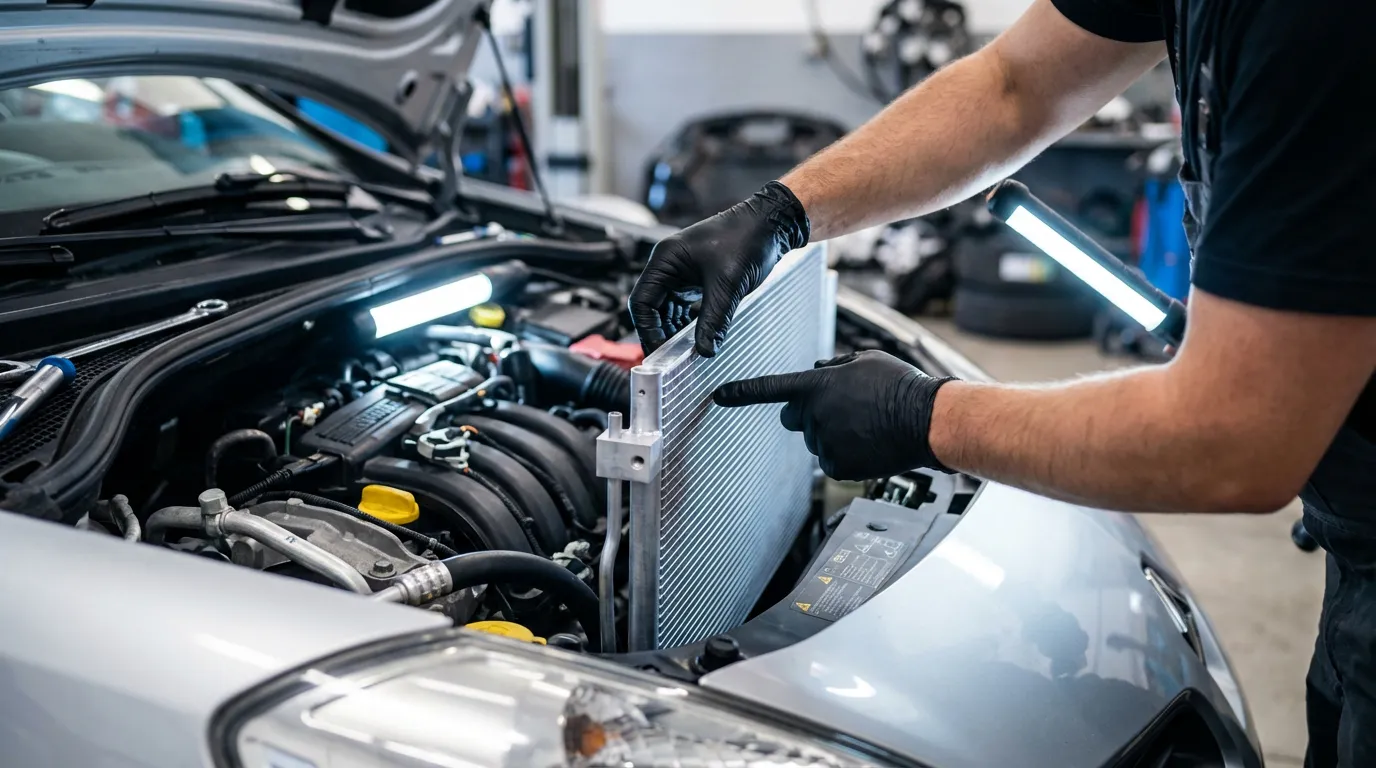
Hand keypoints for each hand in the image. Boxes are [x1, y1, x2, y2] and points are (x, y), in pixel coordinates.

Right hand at [629, 181, 809, 356]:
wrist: (771, 225)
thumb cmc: (747, 238)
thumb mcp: (728, 285)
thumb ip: (714, 320)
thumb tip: (705, 350)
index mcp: (666, 259)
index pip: (642, 301)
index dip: (647, 329)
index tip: (659, 352)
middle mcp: (669, 265)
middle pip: (652, 307)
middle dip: (660, 332)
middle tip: (670, 358)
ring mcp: (682, 272)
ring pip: (668, 309)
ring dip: (674, 330)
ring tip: (683, 353)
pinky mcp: (697, 279)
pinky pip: (684, 306)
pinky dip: (688, 323)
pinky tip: (696, 337)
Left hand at [713, 351, 953, 480]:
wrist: (927, 420)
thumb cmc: (900, 385)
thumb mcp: (864, 360)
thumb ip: (833, 368)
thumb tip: (817, 374)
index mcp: (816, 386)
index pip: (769, 389)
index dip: (741, 392)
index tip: (719, 395)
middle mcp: (814, 415)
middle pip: (793, 418)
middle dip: (806, 414)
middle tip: (840, 409)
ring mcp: (825, 443)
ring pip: (816, 440)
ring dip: (833, 433)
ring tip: (867, 424)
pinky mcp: (838, 467)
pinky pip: (831, 461)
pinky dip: (846, 455)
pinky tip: (869, 443)